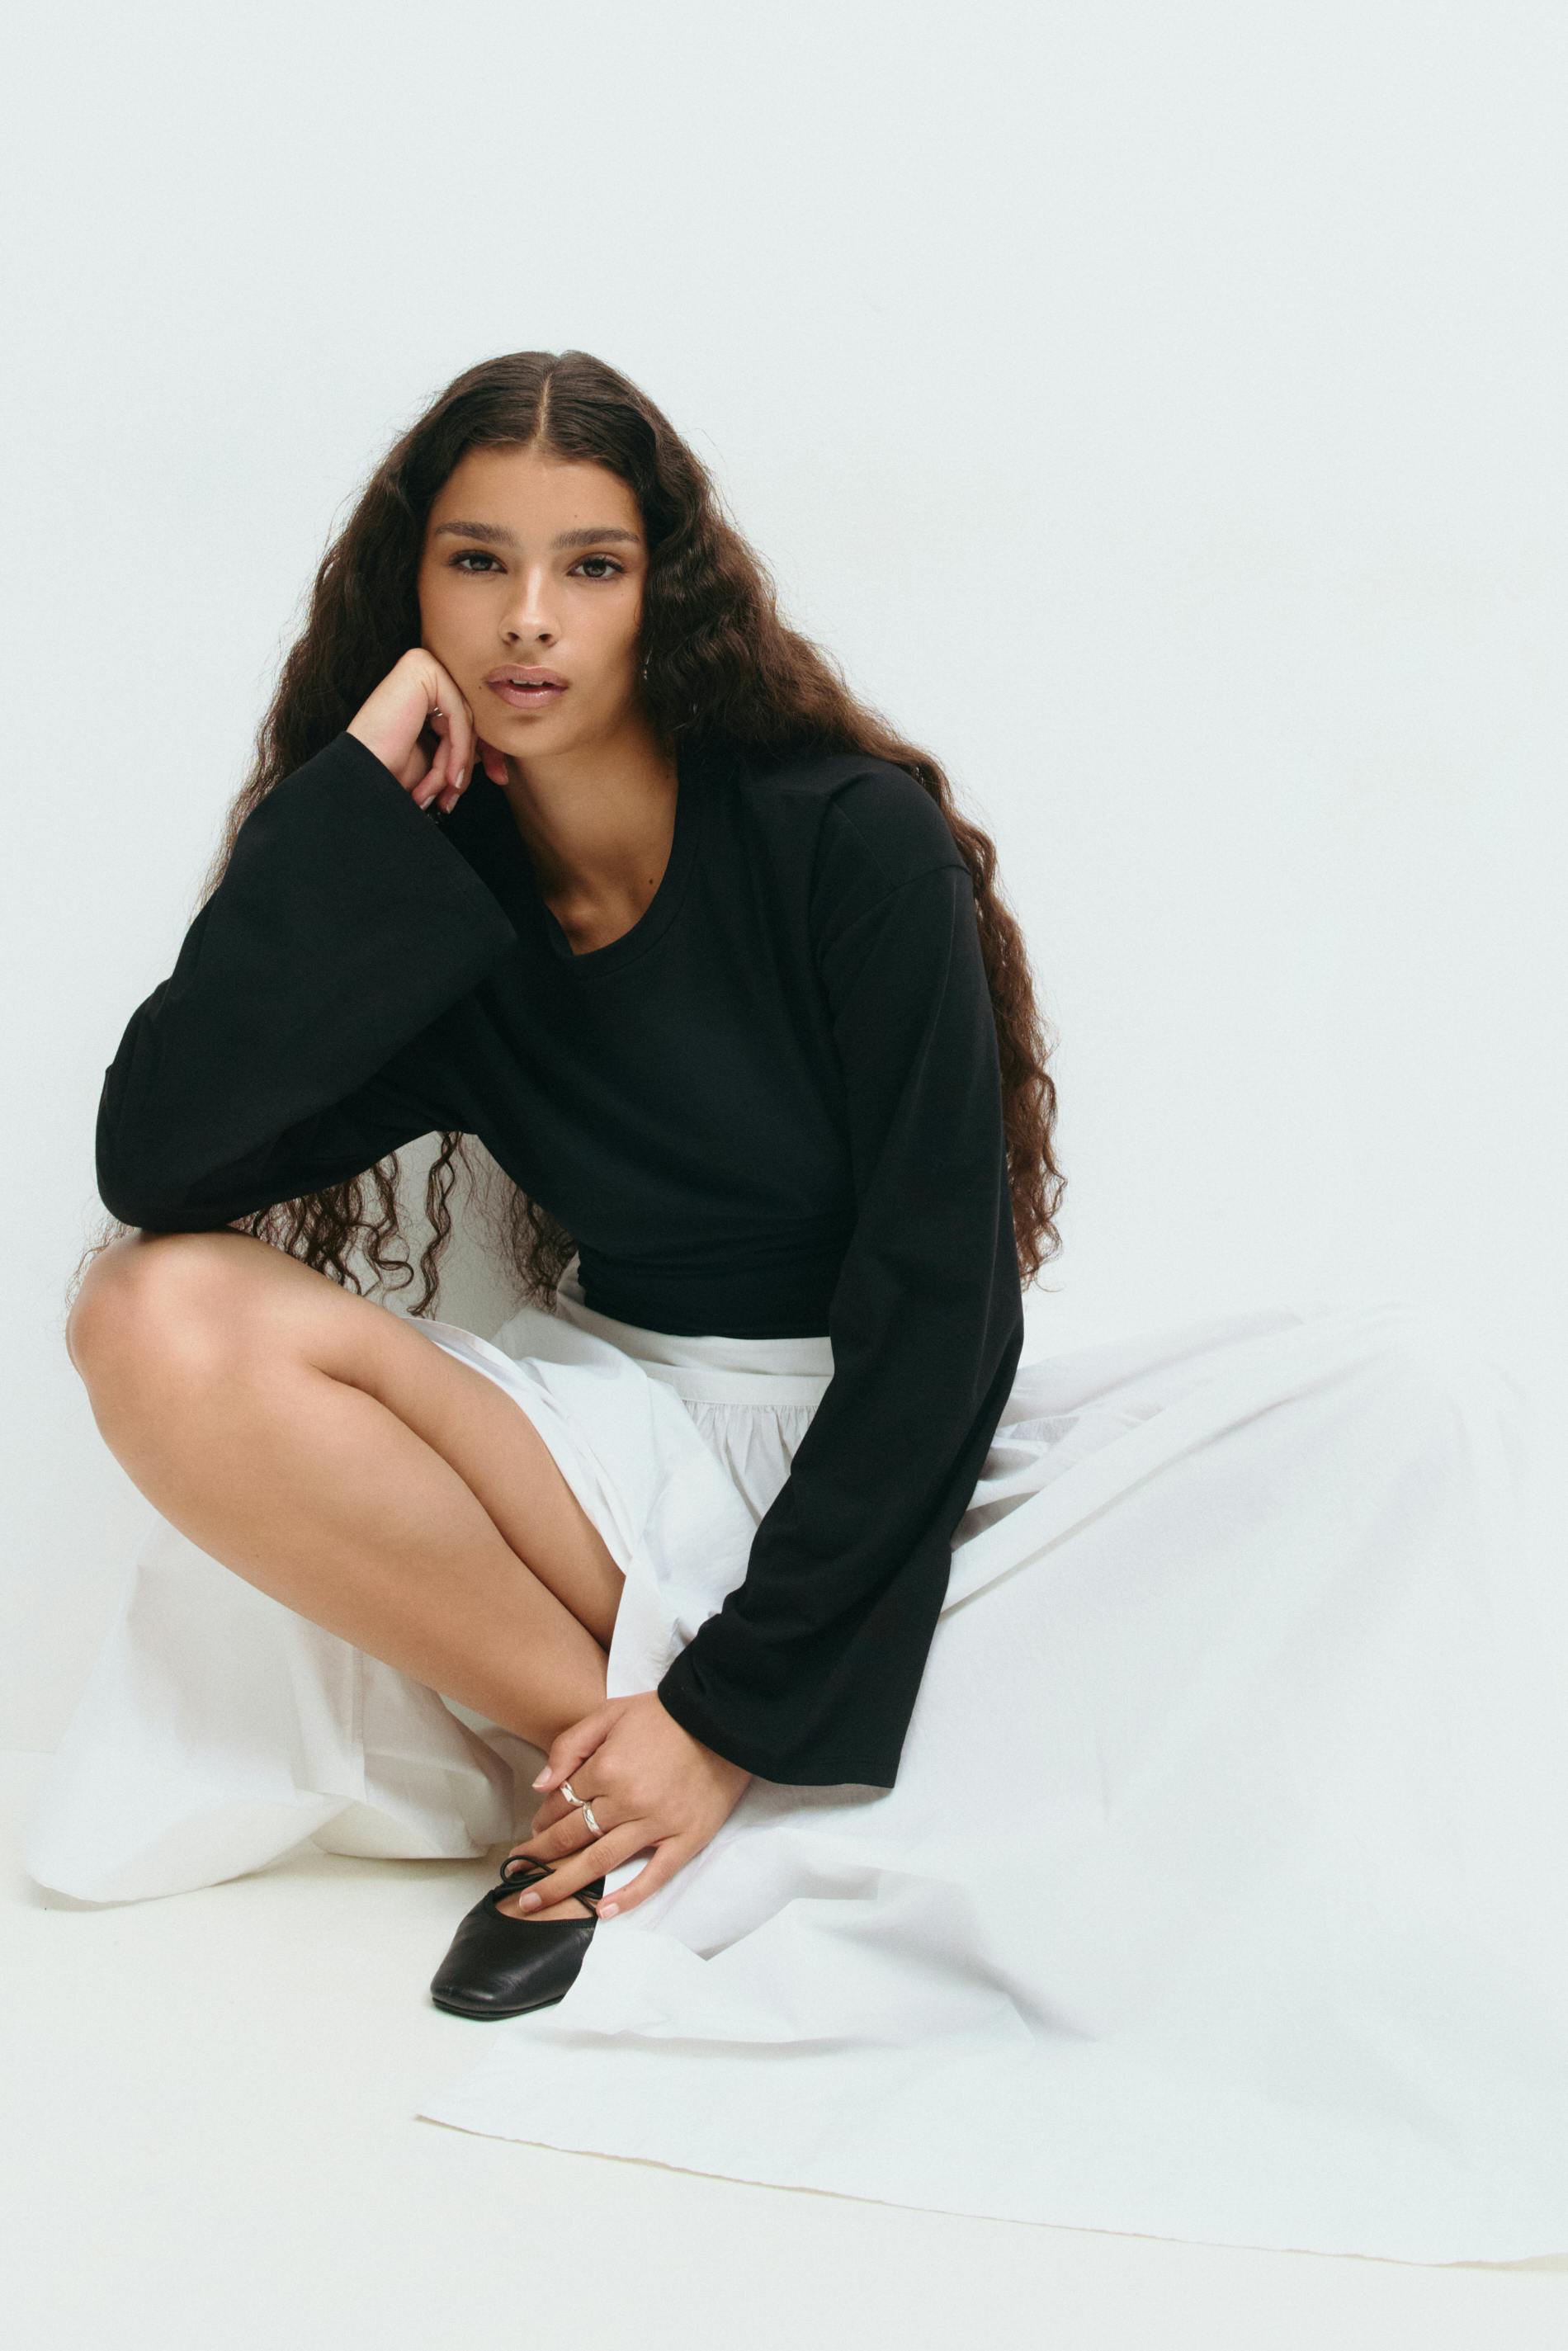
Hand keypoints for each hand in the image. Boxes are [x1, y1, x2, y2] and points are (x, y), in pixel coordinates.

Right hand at [346, 648, 508, 815]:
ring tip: (442, 791)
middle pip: (471, 715)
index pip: (468, 715)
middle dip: (472, 758)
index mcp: (425, 689)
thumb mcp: (440, 758)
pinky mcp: (421, 667)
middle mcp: (424, 671)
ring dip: (456, 762)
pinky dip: (457, 750)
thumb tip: (498, 751)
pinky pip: (458, 715)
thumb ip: (466, 744)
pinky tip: (448, 777)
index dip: (486, 749)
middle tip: (460, 792)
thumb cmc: (392, 770)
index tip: (498, 777)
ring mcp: (422, 664)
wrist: (362, 777)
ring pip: (466, 719)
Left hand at [504, 1690, 751, 1920]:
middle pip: (572, 1837)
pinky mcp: (687, 1839)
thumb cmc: (664, 1715)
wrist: (723, 1719)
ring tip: (536, 1903)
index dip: (544, 1819)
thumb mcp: (610, 1713)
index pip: (562, 1804)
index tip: (535, 1831)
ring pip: (600, 1862)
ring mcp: (658, 1824)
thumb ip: (570, 1745)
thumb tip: (541, 1786)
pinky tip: (602, 1912)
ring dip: (563, 1885)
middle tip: (518, 1877)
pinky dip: (627, 1897)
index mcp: (607, 1769)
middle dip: (540, 1857)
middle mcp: (627, 1801)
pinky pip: (653, 1876)